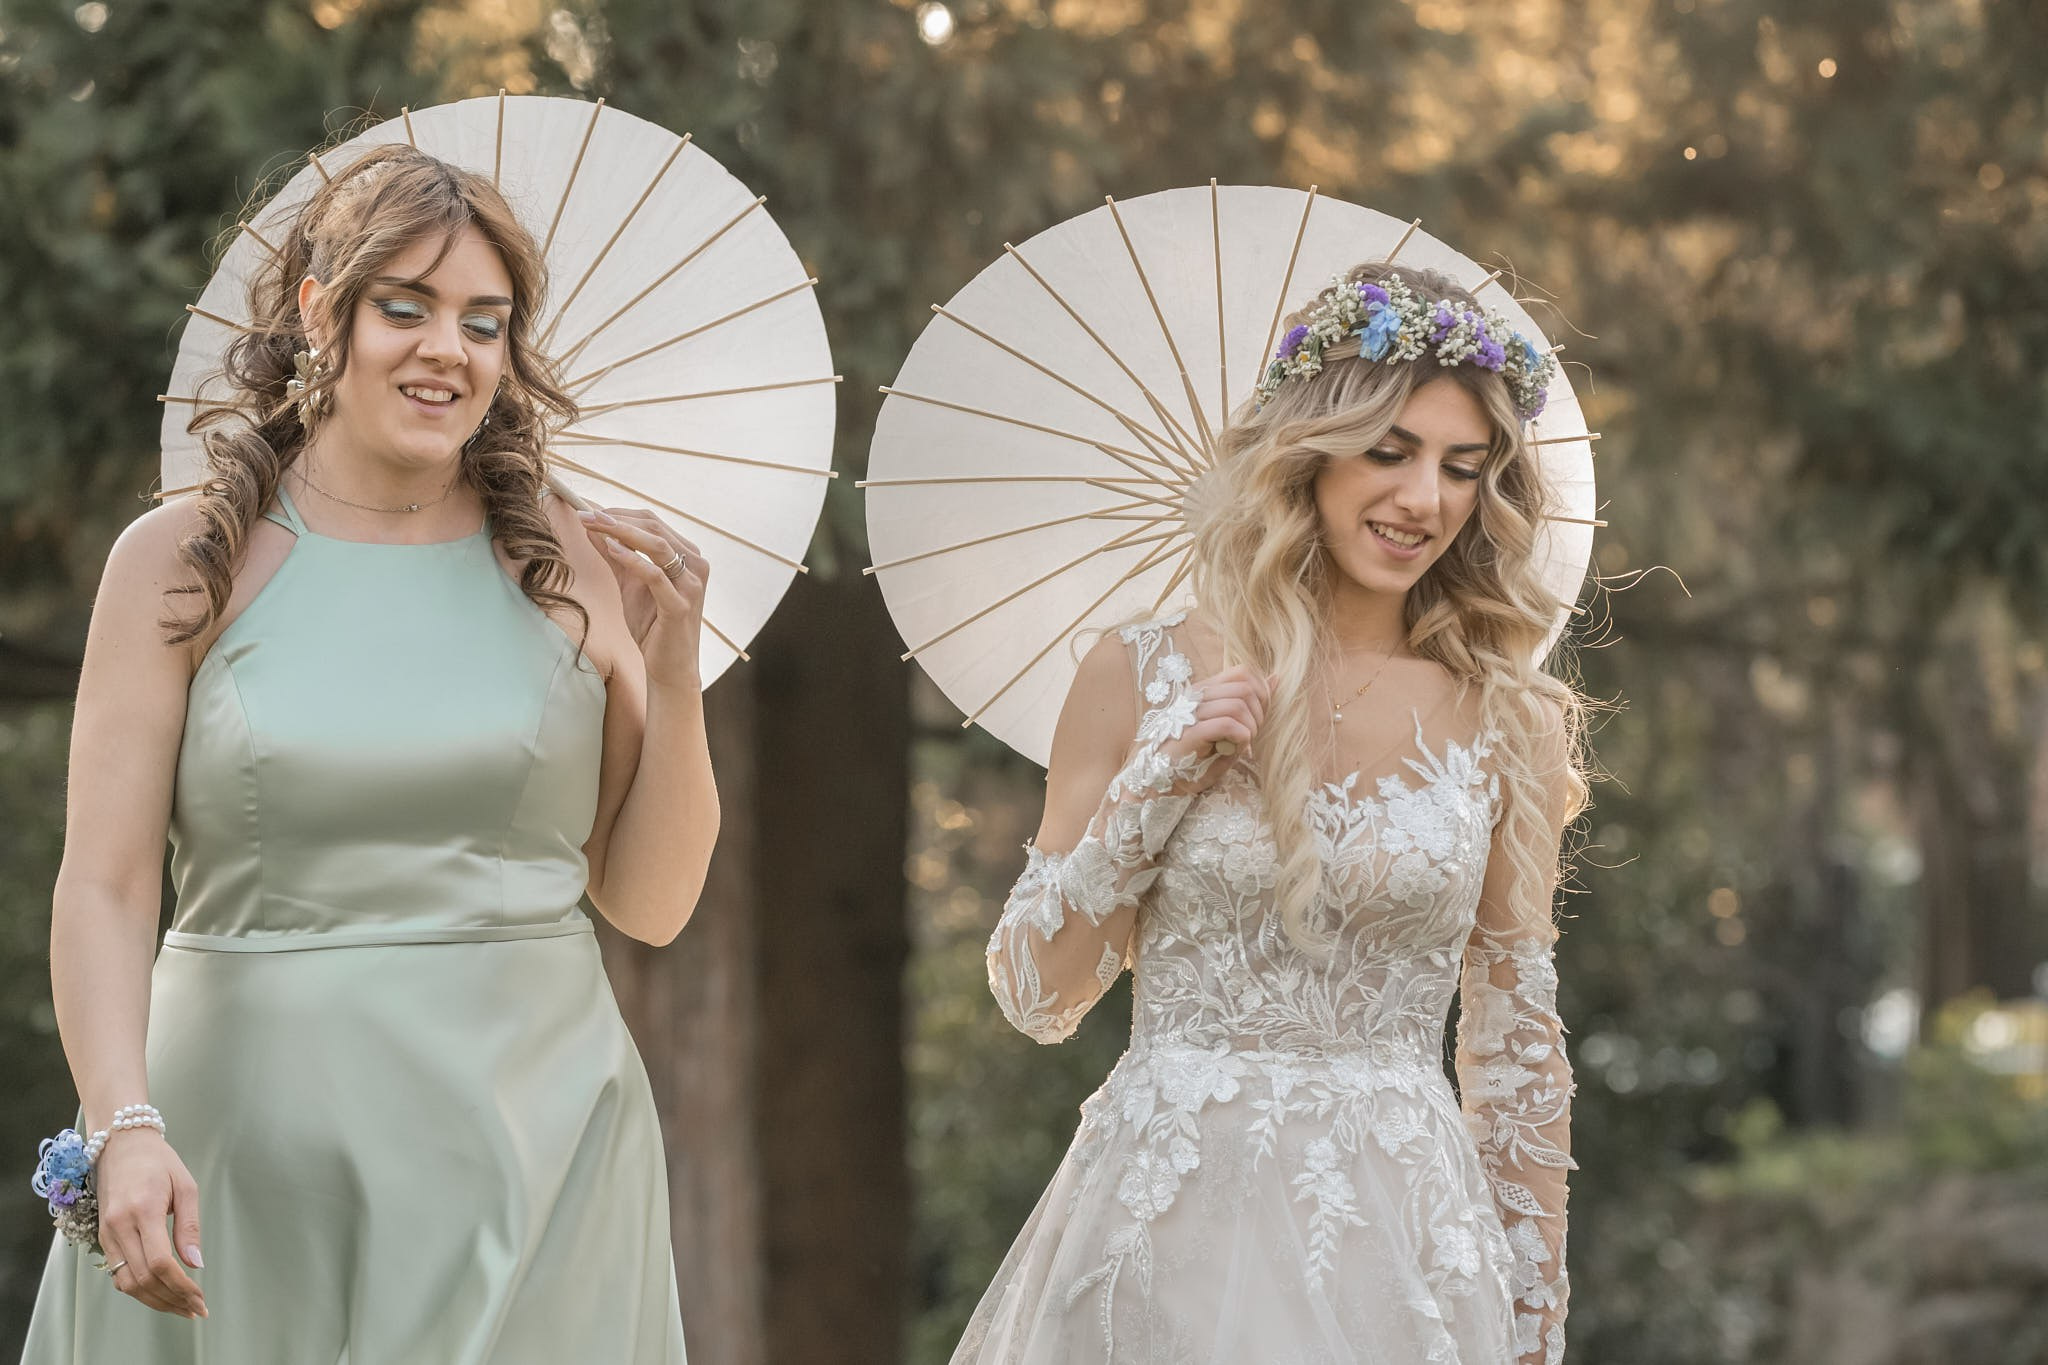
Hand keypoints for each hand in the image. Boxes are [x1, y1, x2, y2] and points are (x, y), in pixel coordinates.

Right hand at [94, 1129, 204, 1318]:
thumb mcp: (185, 1186)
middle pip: (143, 1279)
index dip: (181, 1287)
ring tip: (181, 1307)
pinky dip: (138, 1289)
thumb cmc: (158, 1161)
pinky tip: (159, 1293)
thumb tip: (196, 1263)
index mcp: (143, 1211)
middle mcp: (119, 1226)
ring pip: (127, 1282)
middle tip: (196, 1310)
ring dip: (154, 1300)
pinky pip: (117, 1273)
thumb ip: (189, 1227)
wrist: (121, 1144)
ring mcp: (107, 1233)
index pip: (161, 1263)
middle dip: (172, 1300)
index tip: (200, 1298)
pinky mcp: (103, 1236)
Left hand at [579, 507, 709, 693]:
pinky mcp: (681, 605)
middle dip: (616, 518)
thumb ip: (615, 556)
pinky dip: (632, 559)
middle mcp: (695, 565)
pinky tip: (611, 548)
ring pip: (658, 545)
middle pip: (655, 527)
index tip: (587, 508)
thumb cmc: (652, 627)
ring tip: (593, 523)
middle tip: (583, 512)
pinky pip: (656, 575)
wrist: (669, 668)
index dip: (618, 513)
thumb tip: (592, 528)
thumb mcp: (629, 585)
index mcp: (687, 556)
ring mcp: (691, 585)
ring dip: (621, 531)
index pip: (652, 522)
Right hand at [1158, 666, 1272, 792]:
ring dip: (1250, 727)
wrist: (1160, 780)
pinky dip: (1241, 737)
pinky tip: (1236, 748)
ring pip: (1238, 705)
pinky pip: (1227, 724)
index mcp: (1204, 689)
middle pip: (1245, 688)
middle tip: (1252, 734)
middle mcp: (1196, 696)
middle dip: (1260, 712)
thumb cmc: (1195, 755)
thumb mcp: (1227, 725)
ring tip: (1244, 743)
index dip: (1261, 692)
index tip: (1259, 717)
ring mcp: (1190, 713)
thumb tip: (1276, 678)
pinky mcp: (1190, 733)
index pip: (1243, 672)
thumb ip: (1249, 702)